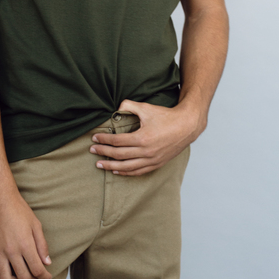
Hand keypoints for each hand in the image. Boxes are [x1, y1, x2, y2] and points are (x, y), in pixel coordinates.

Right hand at [0, 189, 52, 278]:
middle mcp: (11, 251)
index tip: (47, 276)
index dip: (45, 277)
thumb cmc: (18, 209)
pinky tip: (5, 275)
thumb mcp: (36, 225)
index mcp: (25, 244)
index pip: (37, 270)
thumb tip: (47, 262)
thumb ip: (42, 245)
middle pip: (23, 277)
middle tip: (37, 277)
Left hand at [89, 98, 205, 175]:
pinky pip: (138, 171)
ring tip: (100, 164)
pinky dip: (126, 173)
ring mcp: (152, 160)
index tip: (94, 139)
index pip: (117, 142)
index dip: (104, 140)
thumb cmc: (167, 116)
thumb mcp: (146, 108)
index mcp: (142, 138)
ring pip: (127, 167)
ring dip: (111, 166)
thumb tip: (116, 107)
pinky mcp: (157, 164)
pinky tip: (116, 171)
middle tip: (92, 150)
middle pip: (119, 155)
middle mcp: (146, 152)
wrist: (187, 125)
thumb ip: (129, 106)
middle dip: (103, 152)